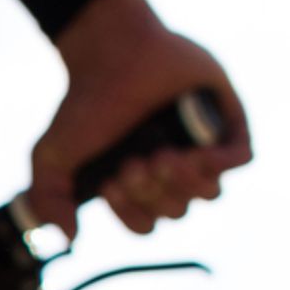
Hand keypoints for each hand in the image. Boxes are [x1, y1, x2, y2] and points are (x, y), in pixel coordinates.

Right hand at [27, 0, 252, 237]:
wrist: (113, 49)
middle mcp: (171, 170)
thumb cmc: (84, 101)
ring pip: (210, 193)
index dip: (131, 212)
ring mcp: (201, 145)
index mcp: (137, 183)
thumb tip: (72, 240)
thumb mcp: (51, 155)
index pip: (146, 223)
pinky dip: (220, 164)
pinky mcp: (227, 121)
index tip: (111, 182)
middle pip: (177, 211)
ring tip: (162, 155)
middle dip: (154, 192)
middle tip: (133, 161)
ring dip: (185, 182)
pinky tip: (195, 152)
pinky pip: (240, 159)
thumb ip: (49, 200)